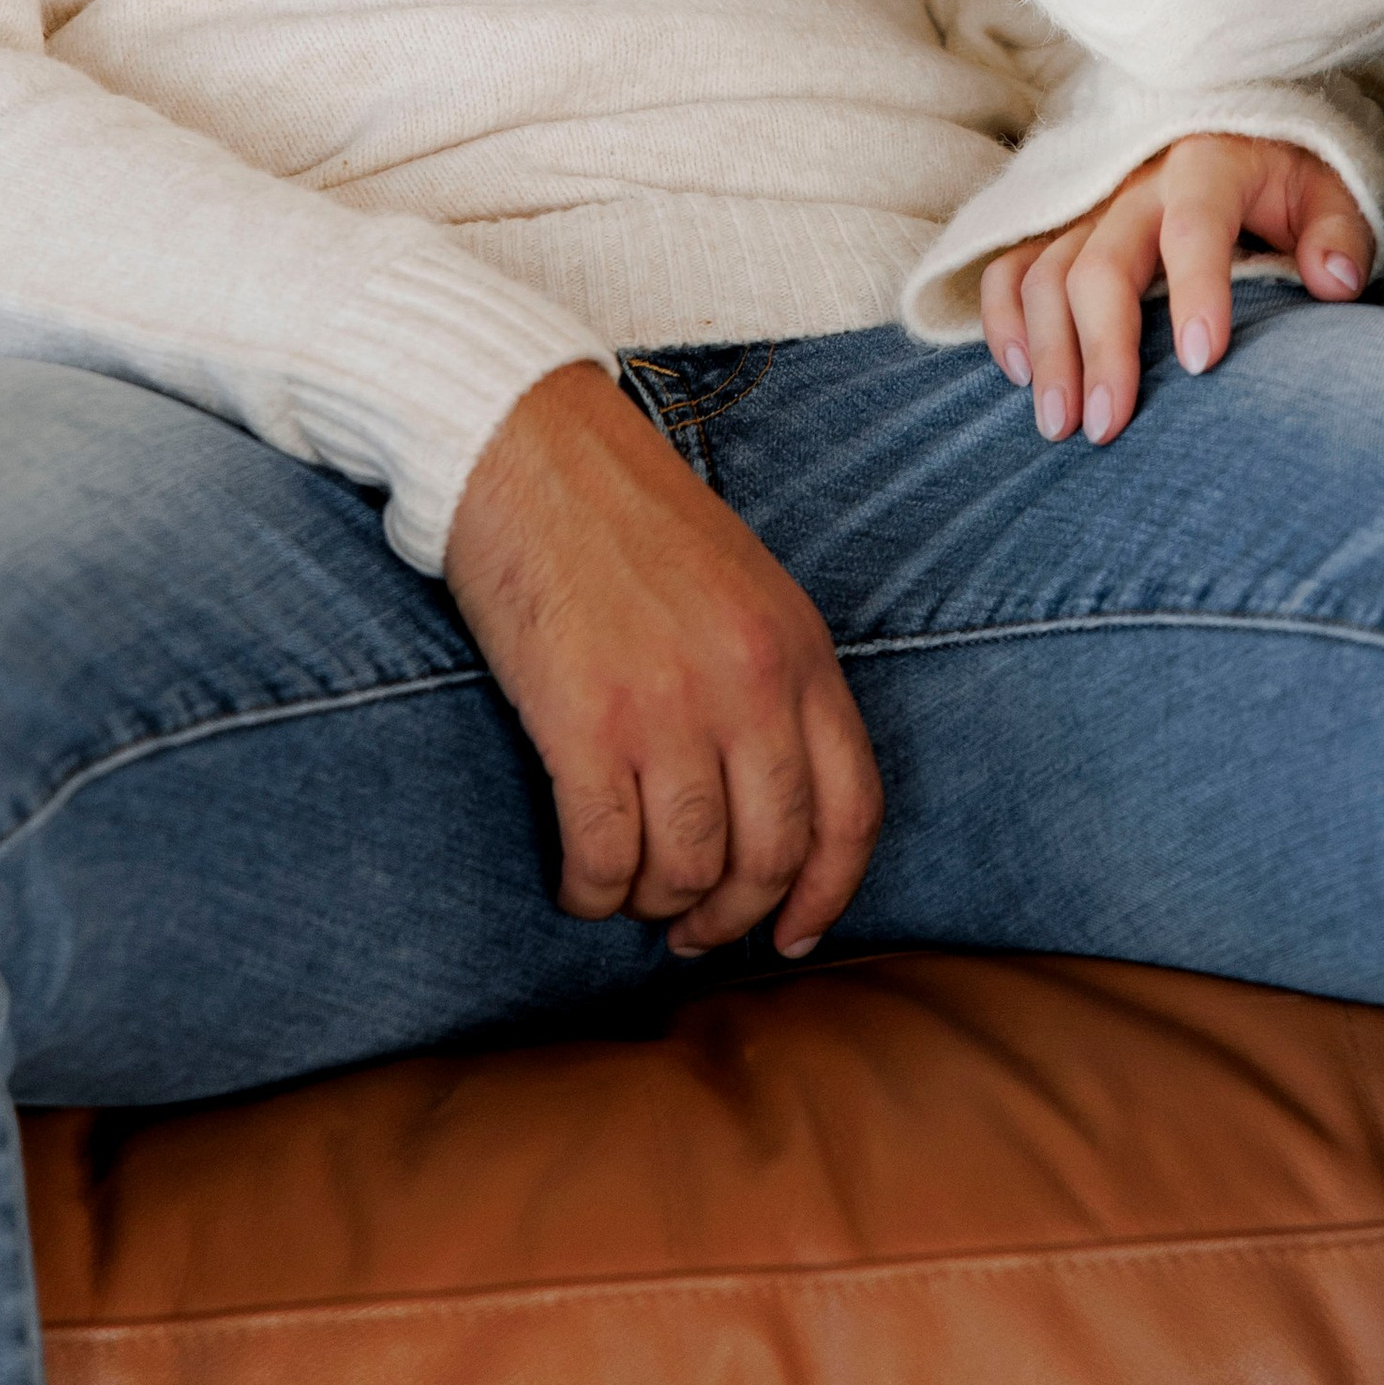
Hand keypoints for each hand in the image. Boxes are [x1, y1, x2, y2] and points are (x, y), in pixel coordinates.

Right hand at [444, 362, 881, 956]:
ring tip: (629, 890)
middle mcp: (750, 685)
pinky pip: (606, 856)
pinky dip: (592, 891)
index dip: (828, 890)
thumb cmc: (627, 522)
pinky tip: (578, 881)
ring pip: (687, 869)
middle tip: (692, 929)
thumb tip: (765, 809)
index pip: (853, 807)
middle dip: (731, 915)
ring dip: (655, 903)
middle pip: (770, 855)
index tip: (796, 933)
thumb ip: (770, 685)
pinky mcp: (586, 722)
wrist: (530, 451)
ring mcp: (670, 706)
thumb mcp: (742, 591)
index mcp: (799, 650)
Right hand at [978, 135, 1376, 447]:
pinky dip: (1004, 318)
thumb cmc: (1290, 184)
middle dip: (1102, 349)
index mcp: (1208, 164)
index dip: (1195, 291)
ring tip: (1060, 426)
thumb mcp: (1332, 194)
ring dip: (1047, 351)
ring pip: (1045, 272)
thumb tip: (1333, 280)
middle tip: (1109, 427)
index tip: (1201, 364)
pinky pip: (1011, 265)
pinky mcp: (1061, 227)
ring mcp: (1090, 206)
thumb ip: (1339, 234)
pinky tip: (1019, 375)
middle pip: (1101, 263)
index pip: (1195, 225)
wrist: (1244, 139)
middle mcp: (1137, 182)